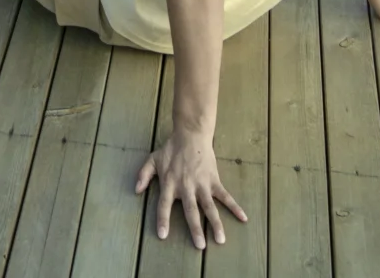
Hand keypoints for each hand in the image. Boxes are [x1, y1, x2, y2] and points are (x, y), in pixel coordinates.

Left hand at [135, 127, 246, 249]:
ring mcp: (202, 184)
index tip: (163, 235)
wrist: (191, 134)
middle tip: (200, 246)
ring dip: (215, 223)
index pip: (163, 205)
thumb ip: (143, 175)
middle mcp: (186, 186)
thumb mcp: (153, 159)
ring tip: (220, 239)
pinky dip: (234, 207)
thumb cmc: (171, 149)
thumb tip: (136, 191)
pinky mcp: (214, 180)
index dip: (163, 219)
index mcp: (170, 183)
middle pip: (191, 210)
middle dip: (195, 228)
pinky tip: (243, 218)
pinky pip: (225, 196)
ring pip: (209, 207)